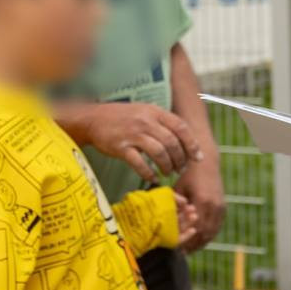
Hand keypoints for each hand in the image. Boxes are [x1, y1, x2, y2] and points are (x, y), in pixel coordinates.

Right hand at [67, 102, 204, 182]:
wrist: (93, 118)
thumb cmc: (123, 117)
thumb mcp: (145, 111)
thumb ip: (163, 122)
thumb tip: (185, 140)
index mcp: (155, 112)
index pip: (181, 127)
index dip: (192, 144)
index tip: (197, 158)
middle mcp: (146, 121)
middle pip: (172, 142)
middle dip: (180, 159)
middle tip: (181, 169)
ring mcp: (133, 133)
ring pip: (159, 153)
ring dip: (167, 166)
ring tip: (168, 173)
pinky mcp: (120, 147)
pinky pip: (139, 163)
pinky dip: (149, 173)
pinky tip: (152, 178)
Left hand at [175, 159, 225, 251]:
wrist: (207, 163)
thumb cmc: (188, 175)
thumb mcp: (179, 190)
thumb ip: (176, 207)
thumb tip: (168, 225)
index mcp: (202, 201)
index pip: (196, 228)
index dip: (188, 240)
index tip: (179, 248)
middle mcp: (213, 205)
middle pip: (205, 232)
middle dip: (195, 244)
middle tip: (184, 253)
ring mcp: (220, 206)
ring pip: (213, 231)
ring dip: (203, 242)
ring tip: (192, 249)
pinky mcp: (223, 207)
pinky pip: (217, 226)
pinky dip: (210, 235)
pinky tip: (201, 240)